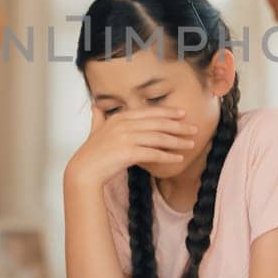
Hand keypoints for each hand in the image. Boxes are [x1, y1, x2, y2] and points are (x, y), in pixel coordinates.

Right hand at [65, 105, 197, 188]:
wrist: (83, 171)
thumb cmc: (90, 153)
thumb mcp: (94, 130)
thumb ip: (98, 118)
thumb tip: (96, 106)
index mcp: (119, 118)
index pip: (149, 112)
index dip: (167, 112)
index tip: (182, 114)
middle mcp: (124, 125)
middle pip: (158, 123)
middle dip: (179, 126)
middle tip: (194, 129)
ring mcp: (126, 138)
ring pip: (159, 138)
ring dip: (178, 141)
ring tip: (191, 144)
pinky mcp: (128, 153)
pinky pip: (154, 154)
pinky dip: (168, 156)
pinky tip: (178, 159)